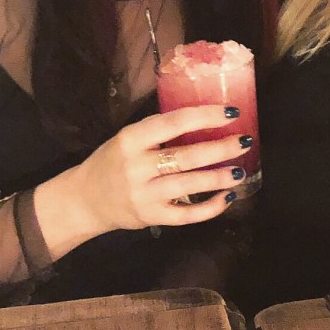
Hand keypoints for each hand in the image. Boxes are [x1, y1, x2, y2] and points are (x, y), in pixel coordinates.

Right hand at [73, 105, 252, 233]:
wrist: (85, 199)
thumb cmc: (112, 162)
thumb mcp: (127, 139)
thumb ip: (158, 131)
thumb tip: (205, 118)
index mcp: (131, 140)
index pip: (173, 123)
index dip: (204, 116)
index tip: (231, 112)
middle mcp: (137, 167)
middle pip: (186, 156)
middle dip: (220, 148)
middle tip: (244, 141)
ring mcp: (145, 195)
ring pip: (190, 185)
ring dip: (219, 177)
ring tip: (239, 170)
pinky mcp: (152, 217)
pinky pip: (187, 215)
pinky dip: (211, 207)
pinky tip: (227, 197)